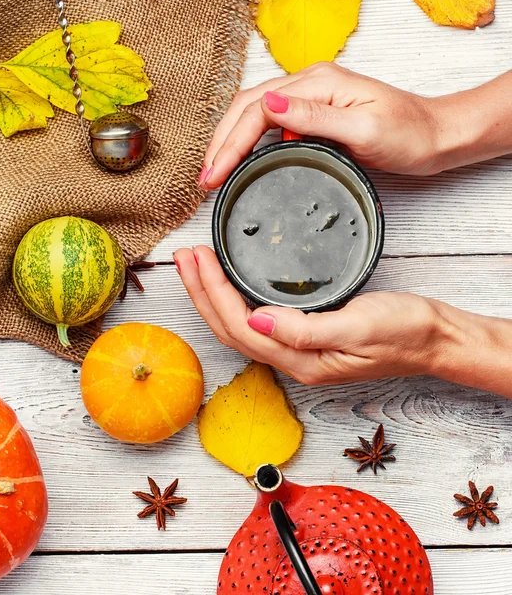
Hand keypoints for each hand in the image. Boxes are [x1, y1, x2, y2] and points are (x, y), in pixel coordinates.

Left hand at [173, 246, 449, 385]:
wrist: (435, 339)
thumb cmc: (405, 332)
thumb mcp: (358, 327)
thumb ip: (304, 330)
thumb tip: (255, 319)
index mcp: (301, 360)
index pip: (239, 327)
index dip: (212, 292)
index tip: (198, 258)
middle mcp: (293, 361)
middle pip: (229, 329)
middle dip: (200, 293)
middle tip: (183, 257)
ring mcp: (298, 352)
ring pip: (238, 327)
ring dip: (212, 296)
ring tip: (195, 266)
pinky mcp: (305, 339)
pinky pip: (255, 323)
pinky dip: (233, 300)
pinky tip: (228, 283)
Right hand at [199, 62, 444, 189]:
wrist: (434, 137)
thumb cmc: (408, 135)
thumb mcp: (362, 129)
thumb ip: (314, 116)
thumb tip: (269, 104)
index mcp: (318, 83)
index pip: (258, 109)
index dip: (231, 142)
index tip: (214, 173)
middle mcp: (310, 84)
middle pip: (247, 106)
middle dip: (221, 141)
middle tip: (205, 177)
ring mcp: (311, 97)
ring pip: (254, 113)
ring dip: (231, 141)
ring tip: (215, 170)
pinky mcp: (315, 114)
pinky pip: (271, 123)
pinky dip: (249, 142)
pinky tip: (243, 161)